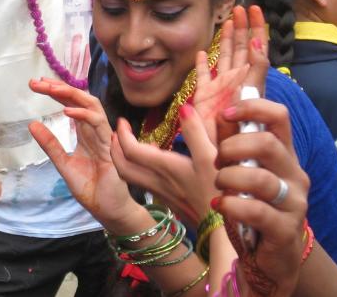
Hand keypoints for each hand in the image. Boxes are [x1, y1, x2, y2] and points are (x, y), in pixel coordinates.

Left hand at [28, 78, 138, 226]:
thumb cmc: (91, 187)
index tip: (35, 84)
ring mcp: (104, 135)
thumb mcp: (63, 163)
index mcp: (85, 132)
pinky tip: (66, 112)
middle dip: (60, 87)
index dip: (55, 92)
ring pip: (92, 105)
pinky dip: (83, 115)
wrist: (108, 209)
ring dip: (72, 94)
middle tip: (37, 82)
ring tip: (51, 88)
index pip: (70, 104)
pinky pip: (98, 124)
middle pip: (80, 99)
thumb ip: (50, 144)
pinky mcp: (110, 146)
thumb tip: (32, 124)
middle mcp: (95, 130)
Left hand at [112, 106, 219, 225]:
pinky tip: (151, 163)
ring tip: (130, 145)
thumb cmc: (218, 191)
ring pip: (131, 177)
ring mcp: (161, 193)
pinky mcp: (168, 201)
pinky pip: (142, 183)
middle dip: (115, 149)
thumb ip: (196, 131)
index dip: (123, 135)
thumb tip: (184, 107)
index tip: (122, 121)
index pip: (132, 150)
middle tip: (117, 133)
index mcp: (165, 167)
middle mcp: (157, 181)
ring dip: (124, 160)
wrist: (221, 229)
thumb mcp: (211, 157)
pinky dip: (137, 169)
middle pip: (123, 167)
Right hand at [191, 6, 269, 135]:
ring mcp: (219, 87)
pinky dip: (201, 64)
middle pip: (239, 48)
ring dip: (224, 39)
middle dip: (241, 27)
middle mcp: (235, 80)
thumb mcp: (252, 95)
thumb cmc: (243, 131)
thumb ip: (255, 70)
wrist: (227, 157)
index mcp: (248, 77)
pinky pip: (203, 76)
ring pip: (223, 58)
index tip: (255, 8)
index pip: (255, 47)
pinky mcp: (204, 97)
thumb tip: (258, 41)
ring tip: (228, 22)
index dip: (256, 28)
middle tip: (240, 7)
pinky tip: (201, 54)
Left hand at [214, 98, 308, 296]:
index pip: (279, 116)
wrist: (271, 259)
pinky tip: (221, 205)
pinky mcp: (286, 229)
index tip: (226, 113)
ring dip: (230, 178)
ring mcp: (294, 202)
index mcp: (284, 154)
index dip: (252, 107)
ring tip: (219, 187)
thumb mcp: (241, 170)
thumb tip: (221, 111)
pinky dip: (232, 205)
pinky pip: (257, 211)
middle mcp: (294, 174)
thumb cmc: (254, 208)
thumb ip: (232, 141)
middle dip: (232, 147)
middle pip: (268, 143)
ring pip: (261, 178)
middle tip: (218, 162)